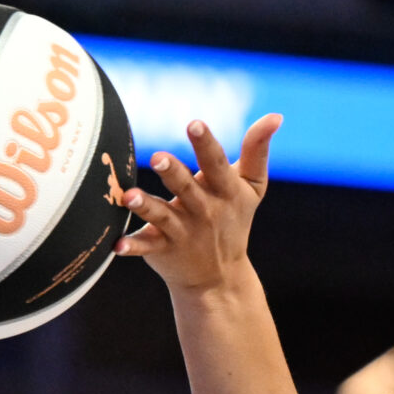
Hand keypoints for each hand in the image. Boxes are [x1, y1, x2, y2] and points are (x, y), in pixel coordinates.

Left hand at [115, 115, 279, 295]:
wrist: (220, 278)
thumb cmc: (233, 219)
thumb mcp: (252, 187)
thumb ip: (257, 150)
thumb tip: (276, 115)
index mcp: (224, 191)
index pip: (216, 164)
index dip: (206, 144)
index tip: (195, 123)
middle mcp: (202, 210)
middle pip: (186, 188)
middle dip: (173, 173)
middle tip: (158, 157)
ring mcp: (182, 231)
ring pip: (161, 216)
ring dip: (145, 206)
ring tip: (129, 196)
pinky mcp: (162, 248)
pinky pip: (146, 246)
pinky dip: (132, 246)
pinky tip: (116, 245)